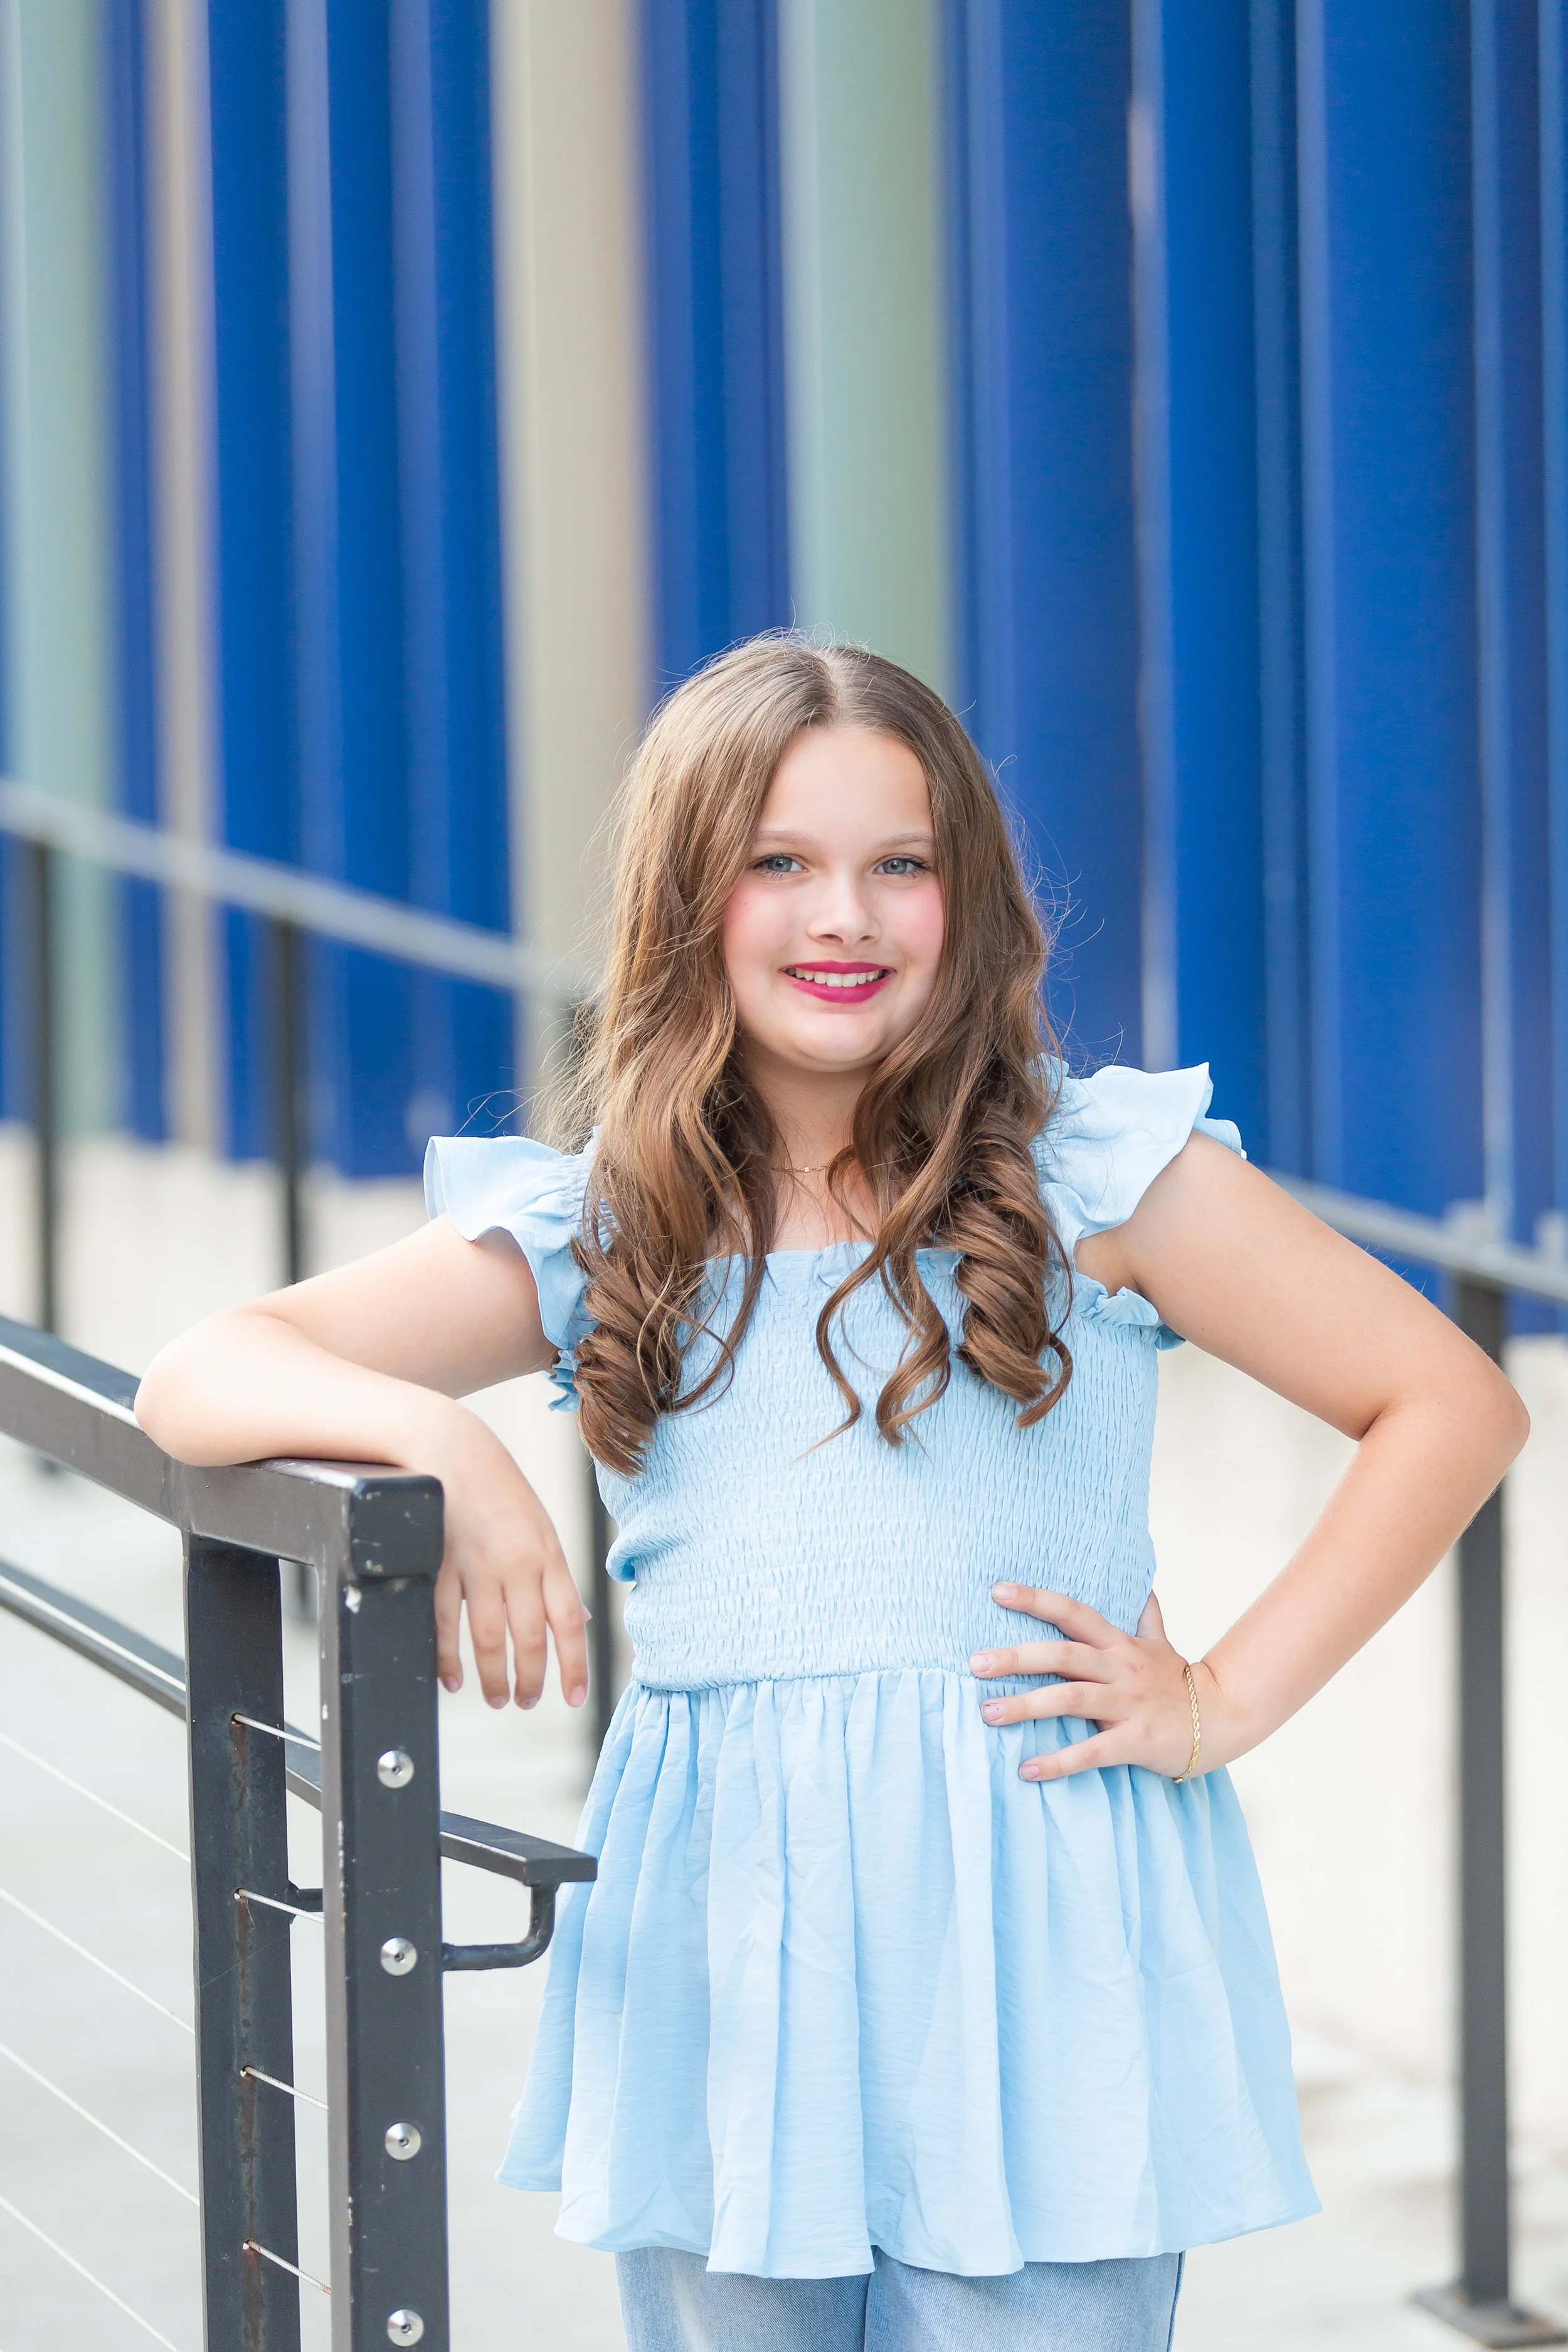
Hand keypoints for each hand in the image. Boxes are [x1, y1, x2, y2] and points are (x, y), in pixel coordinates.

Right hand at [421, 1404, 588, 1712]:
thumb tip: (581, 1621)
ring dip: (493, 1677)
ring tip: (497, 1700)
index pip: (569, 1621)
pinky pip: (445, 1622)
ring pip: (487, 1638)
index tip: (574, 1699)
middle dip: (530, 1680)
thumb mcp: (542, 1528)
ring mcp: (476, 1565)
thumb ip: (558, 1577)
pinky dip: (447, 1657)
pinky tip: (453, 1679)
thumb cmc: (502, 1490)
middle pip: (527, 1637)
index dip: (574, 1665)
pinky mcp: (440, 1565)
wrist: (453, 1449)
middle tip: (526, 1703)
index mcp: (548, 1554)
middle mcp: (516, 1563)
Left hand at [969, 1585, 1215, 1781]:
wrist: (1224, 1718)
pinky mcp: (1136, 1741)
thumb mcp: (1162, 1644)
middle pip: (1063, 1655)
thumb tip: (1143, 1585)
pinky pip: (1091, 1752)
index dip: (1036, 1599)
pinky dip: (1057, 1762)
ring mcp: (1128, 1704)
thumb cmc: (1179, 1682)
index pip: (1074, 1612)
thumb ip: (1147, 1615)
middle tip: (975, 1664)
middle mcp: (1121, 1668)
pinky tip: (1026, 1770)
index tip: (997, 1590)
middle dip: (1017, 1658)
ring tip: (987, 1713)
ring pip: (1070, 1699)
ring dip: (1026, 1706)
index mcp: (1120, 1643)